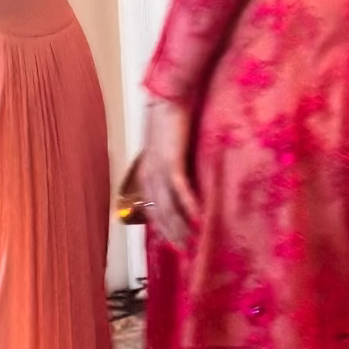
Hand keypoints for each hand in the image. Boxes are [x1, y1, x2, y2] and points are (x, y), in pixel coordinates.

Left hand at [140, 96, 198, 247]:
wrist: (170, 95)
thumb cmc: (173, 118)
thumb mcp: (170, 146)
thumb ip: (174, 163)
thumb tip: (185, 178)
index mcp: (148, 173)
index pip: (155, 209)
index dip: (165, 229)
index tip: (177, 245)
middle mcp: (149, 176)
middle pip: (160, 215)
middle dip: (174, 235)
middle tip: (187, 253)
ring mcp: (158, 170)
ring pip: (169, 208)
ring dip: (182, 228)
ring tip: (195, 244)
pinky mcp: (170, 162)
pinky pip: (180, 192)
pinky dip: (190, 208)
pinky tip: (200, 222)